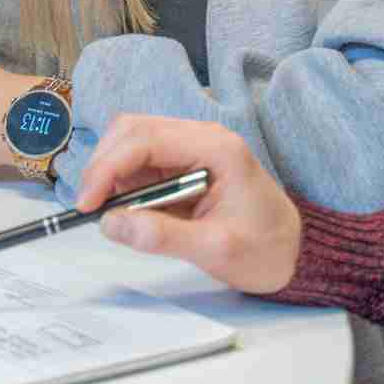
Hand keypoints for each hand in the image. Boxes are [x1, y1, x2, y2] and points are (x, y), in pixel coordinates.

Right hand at [76, 116, 301, 294]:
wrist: (295, 253)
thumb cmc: (266, 249)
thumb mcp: (217, 250)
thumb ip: (163, 235)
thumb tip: (112, 224)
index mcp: (214, 147)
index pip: (145, 139)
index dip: (108, 167)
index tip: (87, 203)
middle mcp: (200, 137)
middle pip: (132, 130)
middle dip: (103, 165)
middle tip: (88, 208)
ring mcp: (190, 148)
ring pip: (131, 142)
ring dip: (109, 172)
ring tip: (104, 211)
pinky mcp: (182, 165)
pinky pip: (140, 163)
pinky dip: (122, 182)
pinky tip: (124, 209)